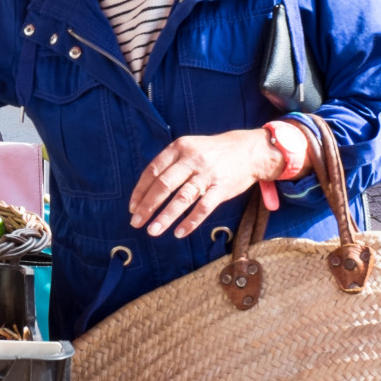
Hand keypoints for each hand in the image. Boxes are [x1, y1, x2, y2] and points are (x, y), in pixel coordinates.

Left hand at [129, 129, 281, 237]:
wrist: (248, 150)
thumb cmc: (214, 152)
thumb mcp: (190, 147)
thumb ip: (171, 163)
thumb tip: (147, 188)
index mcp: (179, 147)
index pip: (153, 170)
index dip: (140, 190)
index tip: (132, 207)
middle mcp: (192, 159)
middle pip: (164, 185)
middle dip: (147, 206)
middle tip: (136, 222)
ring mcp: (207, 174)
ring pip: (181, 198)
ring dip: (165, 217)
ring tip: (153, 231)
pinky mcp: (222, 188)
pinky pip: (203, 208)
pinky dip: (190, 222)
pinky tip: (179, 232)